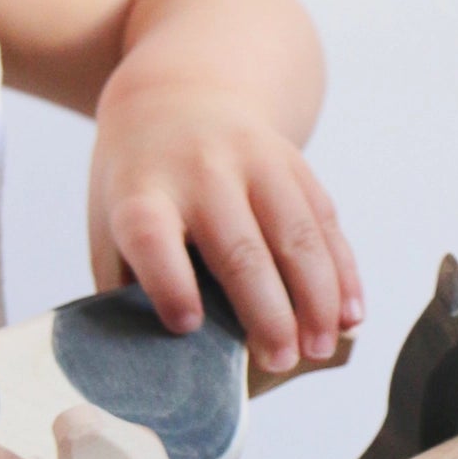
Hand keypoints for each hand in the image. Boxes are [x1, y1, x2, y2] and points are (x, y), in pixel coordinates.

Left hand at [88, 85, 364, 375]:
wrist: (176, 97)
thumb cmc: (138, 186)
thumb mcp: (108, 225)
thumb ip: (126, 286)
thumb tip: (154, 361)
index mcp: (142, 191)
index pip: (153, 236)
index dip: (169, 283)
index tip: (186, 327)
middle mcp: (200, 171)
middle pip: (239, 247)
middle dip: (267, 311)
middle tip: (279, 361)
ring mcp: (253, 160)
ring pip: (296, 234)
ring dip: (315, 298)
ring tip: (319, 348)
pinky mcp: (292, 162)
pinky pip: (325, 221)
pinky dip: (342, 272)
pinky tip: (349, 315)